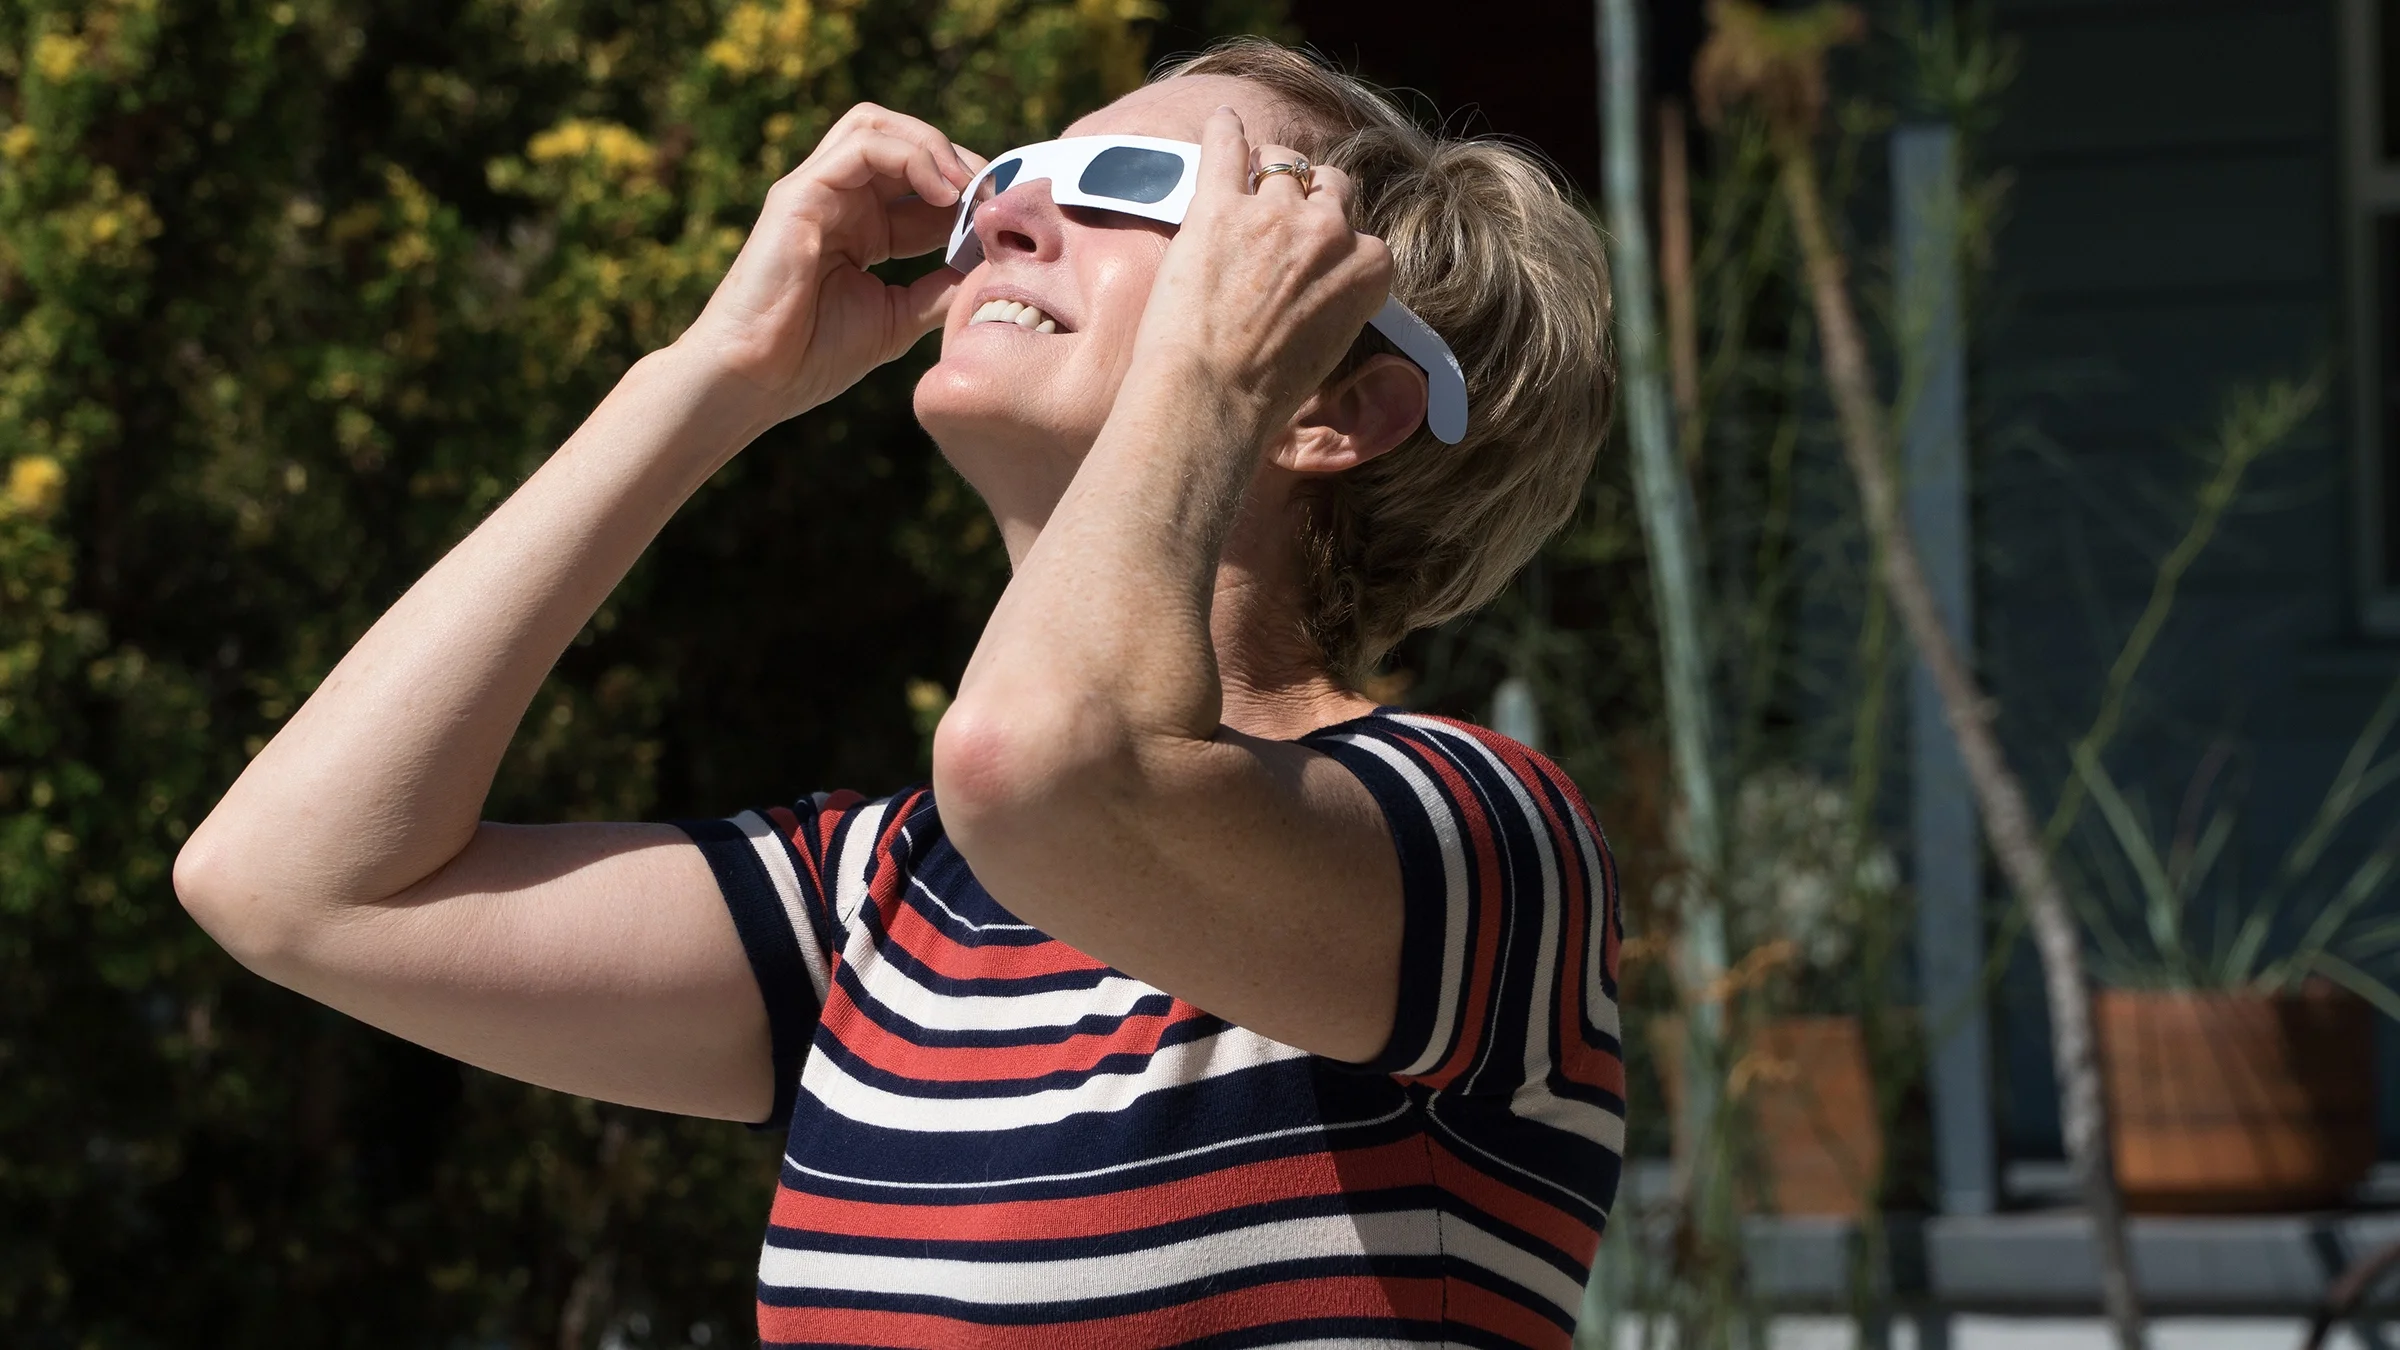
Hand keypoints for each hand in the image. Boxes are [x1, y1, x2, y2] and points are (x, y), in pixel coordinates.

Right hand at [677, 104, 982, 429]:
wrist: (756, 380)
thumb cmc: (812, 356)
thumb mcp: (898, 318)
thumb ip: (940, 290)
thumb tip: (990, 270)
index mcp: (862, 227)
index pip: (921, 183)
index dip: (968, 190)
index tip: (1004, 215)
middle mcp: (839, 199)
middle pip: (902, 140)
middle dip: (956, 158)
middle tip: (994, 193)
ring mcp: (816, 191)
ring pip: (878, 126)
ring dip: (934, 147)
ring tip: (969, 187)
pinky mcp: (800, 194)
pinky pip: (862, 146)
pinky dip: (912, 156)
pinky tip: (943, 193)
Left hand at [1125, 107, 1392, 440]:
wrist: (1210, 397)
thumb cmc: (1265, 393)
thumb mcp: (1331, 347)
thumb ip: (1337, 300)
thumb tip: (1318, 289)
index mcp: (1370, 270)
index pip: (1362, 234)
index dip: (1333, 245)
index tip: (1311, 260)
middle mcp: (1330, 232)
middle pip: (1330, 186)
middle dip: (1308, 201)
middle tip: (1279, 225)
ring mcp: (1275, 213)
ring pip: (1282, 161)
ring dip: (1267, 170)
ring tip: (1246, 183)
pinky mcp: (1220, 206)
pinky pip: (1227, 145)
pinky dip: (1225, 130)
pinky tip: (1222, 122)